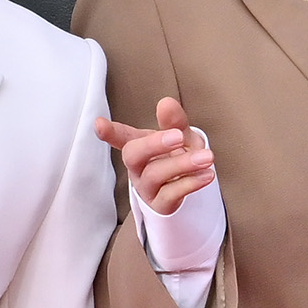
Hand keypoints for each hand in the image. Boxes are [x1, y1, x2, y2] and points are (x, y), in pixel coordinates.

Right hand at [92, 95, 215, 214]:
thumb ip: (174, 121)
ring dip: (182, 164)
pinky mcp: (161, 204)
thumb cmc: (179, 156)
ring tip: (207, 157)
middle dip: (153, 144)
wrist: (190, 187)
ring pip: (154, 175)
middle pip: (132, 155)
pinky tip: (207, 175)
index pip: (121, 137)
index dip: (110, 132)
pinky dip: (191, 183)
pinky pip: (171, 194)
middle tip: (178, 136)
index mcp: (139, 146)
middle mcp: (138, 167)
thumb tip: (166, 103)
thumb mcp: (181, 136)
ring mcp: (147, 187)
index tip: (100, 124)